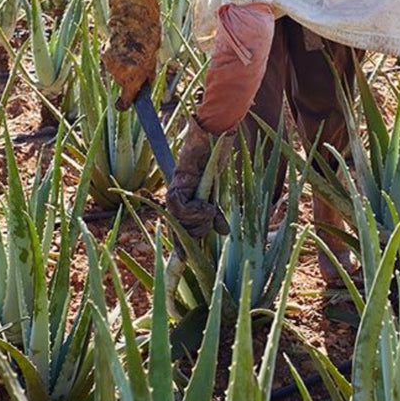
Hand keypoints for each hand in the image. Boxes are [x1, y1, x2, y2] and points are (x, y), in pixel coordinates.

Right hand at [100, 0, 160, 109]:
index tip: (123, 106)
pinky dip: (115, 57)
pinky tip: (123, 46)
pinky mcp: (103, 53)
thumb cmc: (148, 38)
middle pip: (121, 83)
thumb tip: (141, 89)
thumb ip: (146, 77)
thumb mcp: (153, 61)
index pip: (125, 100)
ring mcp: (109, 63)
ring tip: (131, 51)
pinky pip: (109, 62)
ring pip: (115, 72)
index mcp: (134, 77)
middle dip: (128, 78)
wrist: (134, 17)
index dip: (125, 104)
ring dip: (122, 66)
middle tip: (138, 64)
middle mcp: (119, 73)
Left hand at [165, 120, 230, 238]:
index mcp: (184, 201)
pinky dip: (195, 211)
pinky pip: (182, 209)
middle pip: (181, 229)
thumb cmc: (213, 161)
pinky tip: (205, 205)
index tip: (182, 262)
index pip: (180, 228)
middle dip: (197, 232)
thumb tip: (224, 233)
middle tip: (210, 219)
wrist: (211, 139)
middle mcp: (176, 198)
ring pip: (181, 221)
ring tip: (209, 209)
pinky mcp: (177, 185)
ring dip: (200, 220)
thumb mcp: (216, 194)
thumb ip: (215, 214)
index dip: (180, 246)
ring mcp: (175, 192)